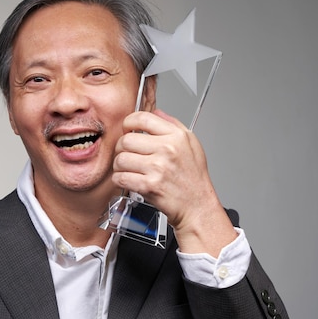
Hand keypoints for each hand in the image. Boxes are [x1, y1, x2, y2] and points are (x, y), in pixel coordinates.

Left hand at [113, 109, 236, 255]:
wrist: (197, 206)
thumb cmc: (194, 178)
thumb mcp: (192, 144)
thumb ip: (173, 124)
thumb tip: (157, 112)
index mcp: (176, 136)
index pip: (143, 118)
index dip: (129, 122)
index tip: (127, 128)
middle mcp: (167, 149)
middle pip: (126, 140)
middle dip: (121, 148)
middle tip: (125, 153)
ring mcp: (158, 167)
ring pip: (121, 159)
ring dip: (119, 166)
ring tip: (127, 169)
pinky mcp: (149, 185)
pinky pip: (121, 178)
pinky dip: (119, 180)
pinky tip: (127, 180)